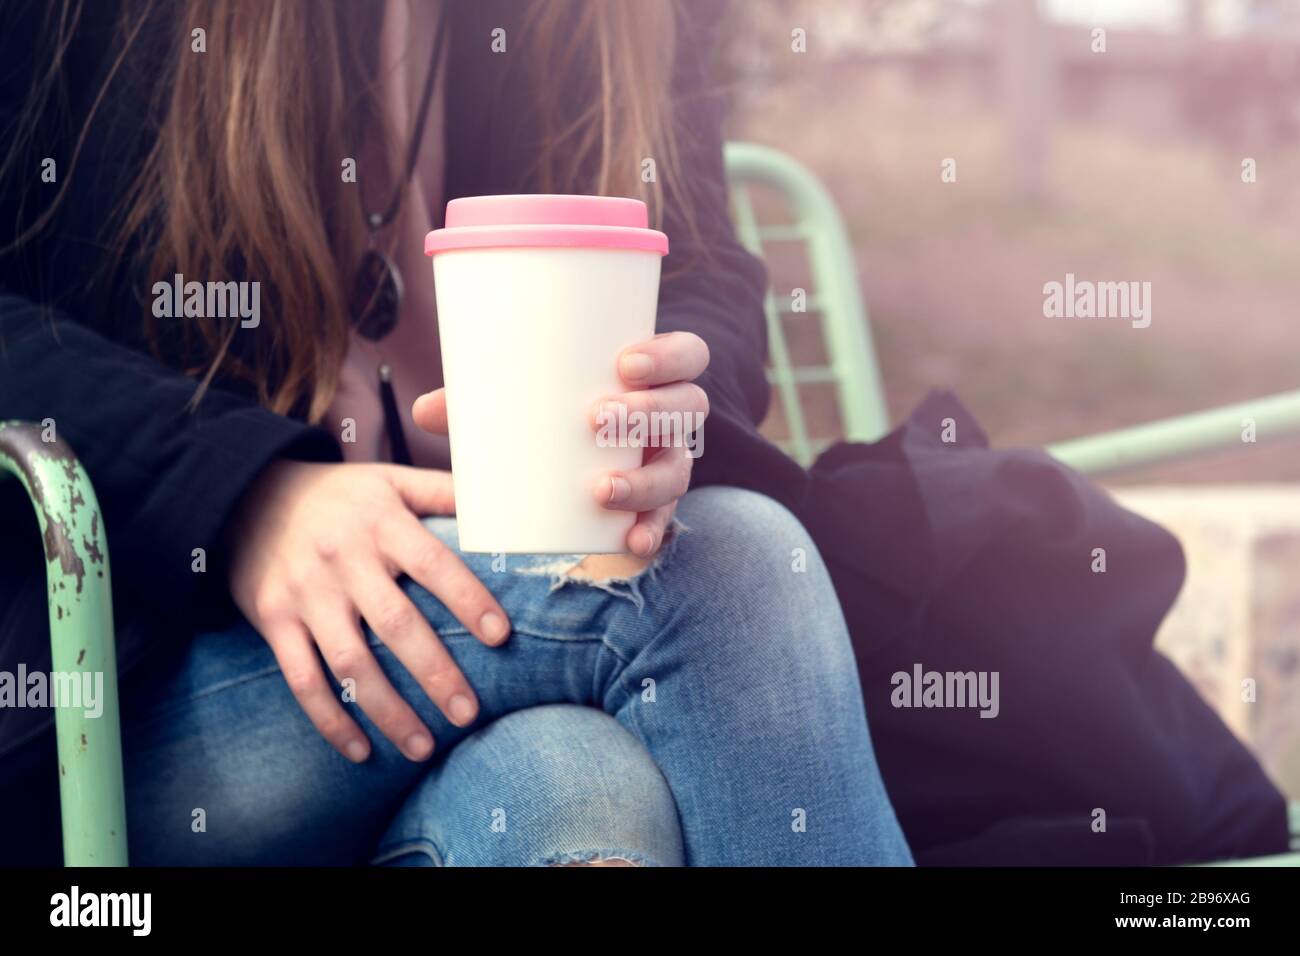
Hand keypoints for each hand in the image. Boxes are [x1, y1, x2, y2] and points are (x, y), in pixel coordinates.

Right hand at [226, 461, 510, 763]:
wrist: (244, 496)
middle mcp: (343, 560)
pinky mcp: (274, 620)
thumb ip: (442, 491)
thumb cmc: (338, 496)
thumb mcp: (389, 480)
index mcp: (381, 524)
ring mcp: (306, 594)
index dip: (469, 600)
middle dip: (434, 672)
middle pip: (395, 623)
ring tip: (422, 747)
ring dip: (387, 711)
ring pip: (350, 663)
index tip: (501, 636)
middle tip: (468, 712)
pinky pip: (302, 679)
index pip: (434, 564)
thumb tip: (498, 502)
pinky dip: (330, 720)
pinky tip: (360, 751)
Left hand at [412, 330, 708, 557]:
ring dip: (645, 480)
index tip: (624, 363)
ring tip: (600, 489)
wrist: (572, 468)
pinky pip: (665, 521)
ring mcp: (668, 464)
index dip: (668, 356)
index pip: (688, 354)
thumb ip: (477, 401)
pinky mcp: (657, 506)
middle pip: (689, 407)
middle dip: (649, 413)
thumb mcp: (519, 402)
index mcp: (653, 377)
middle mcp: (673, 419)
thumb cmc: (550, 413)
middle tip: (596, 420)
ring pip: (678, 469)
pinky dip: (650, 532)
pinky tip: (632, 544)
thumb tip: (421, 410)